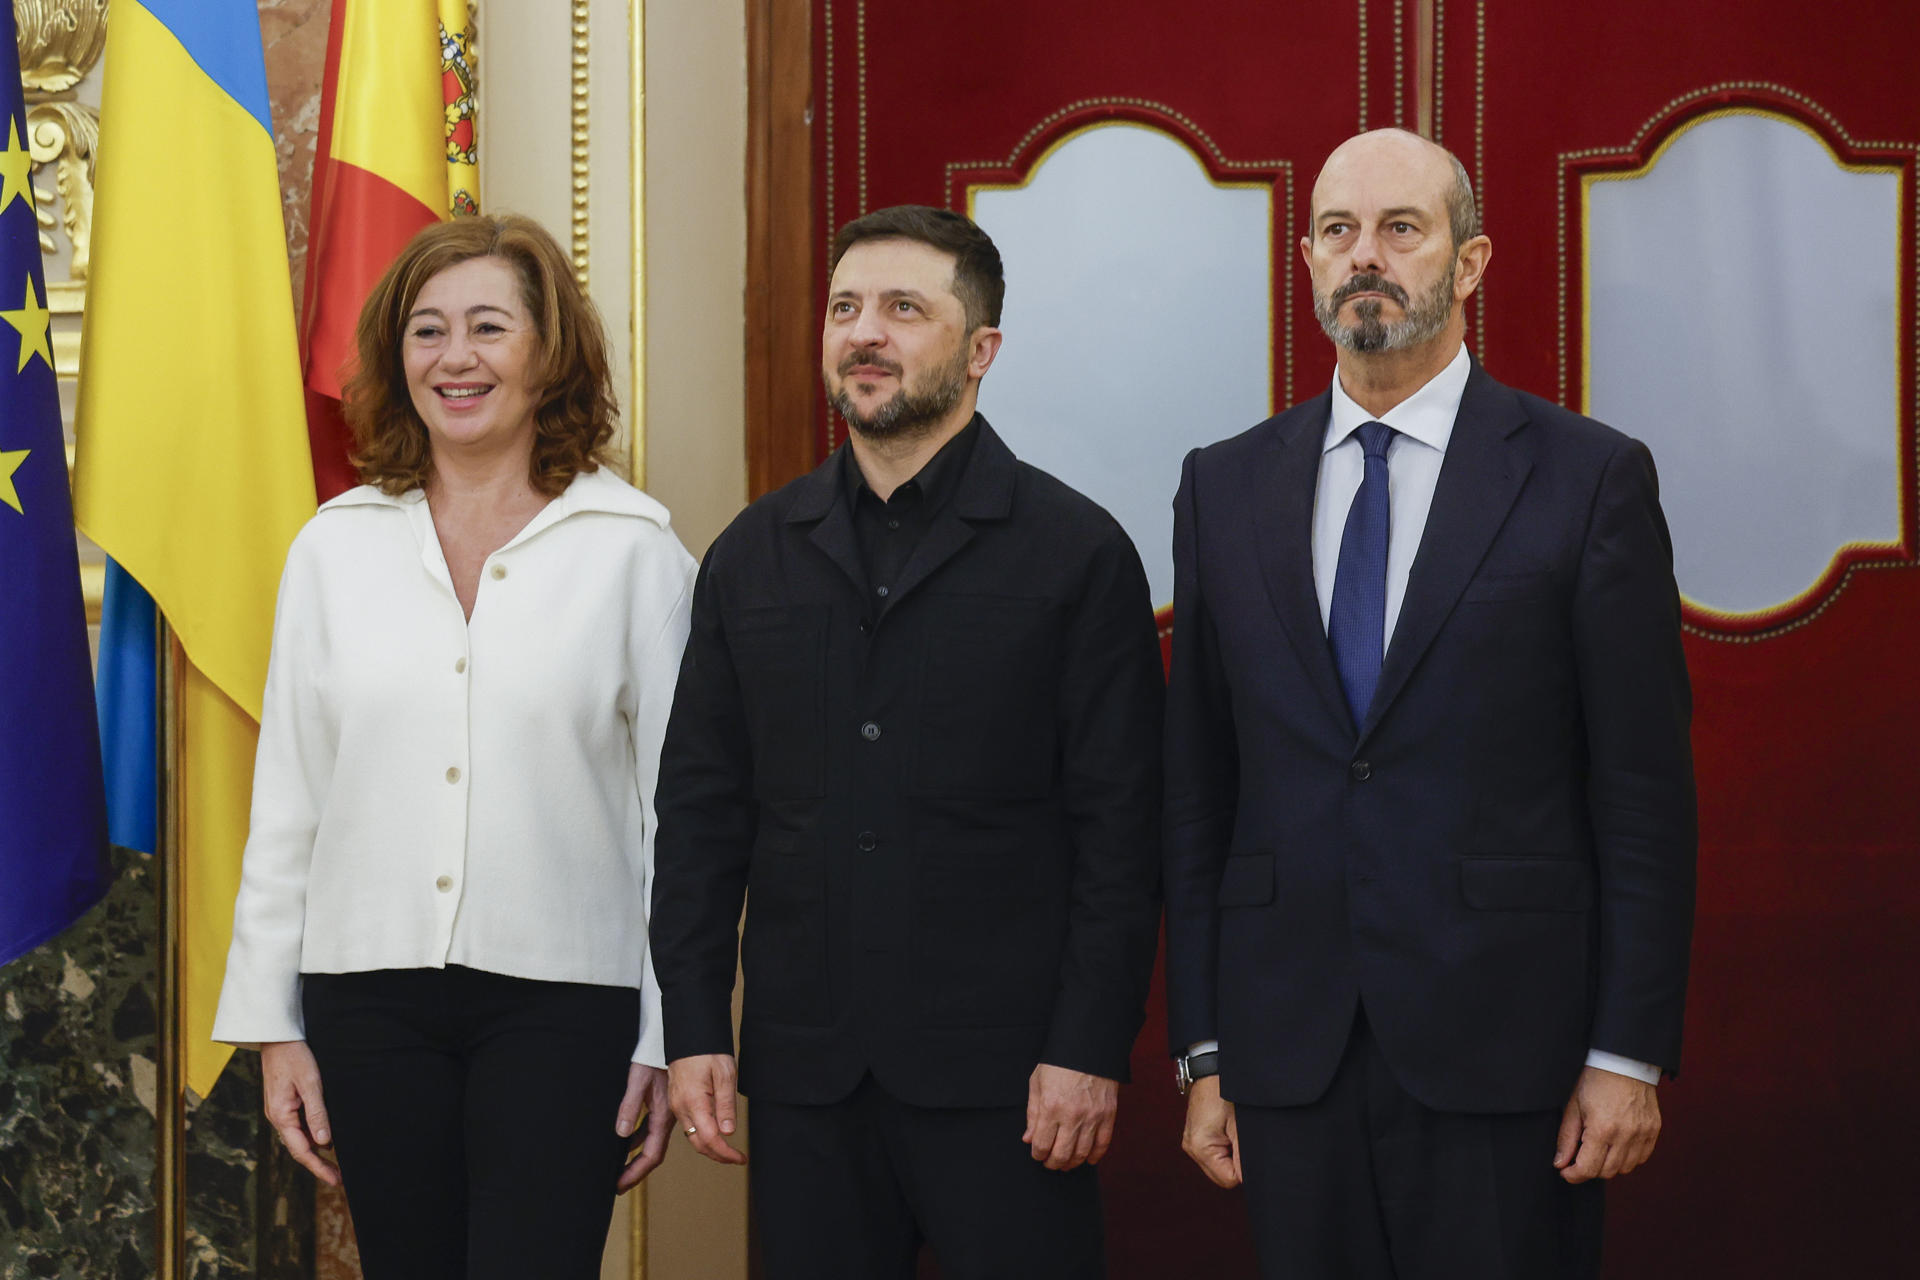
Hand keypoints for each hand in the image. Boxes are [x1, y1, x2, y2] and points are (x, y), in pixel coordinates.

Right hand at [260, 1040, 340, 1185]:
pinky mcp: (285, 1103)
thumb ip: (317, 1112)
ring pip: (300, 1137)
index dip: (318, 1167)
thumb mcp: (311, 1083)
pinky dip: (313, 1134)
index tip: (335, 1180)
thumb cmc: (295, 1056)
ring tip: (337, 1161)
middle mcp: (278, 1117)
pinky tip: (327, 1137)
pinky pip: (299, 1125)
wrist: (278, 1037)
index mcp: (281, 1116)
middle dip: (318, 1164)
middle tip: (339, 1177)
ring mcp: (280, 1111)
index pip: (301, 1150)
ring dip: (317, 1150)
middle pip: (300, 1148)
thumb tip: (324, 1141)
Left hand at [614, 1063, 672, 1190]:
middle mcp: (666, 1118)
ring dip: (636, 1158)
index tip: (620, 1186)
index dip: (636, 1173)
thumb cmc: (653, 1056)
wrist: (667, 1040)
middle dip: (635, 1172)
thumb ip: (630, 1106)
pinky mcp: (661, 1105)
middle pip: (653, 1154)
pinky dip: (638, 1141)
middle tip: (618, 1185)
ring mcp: (665, 1112)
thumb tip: (622, 1133)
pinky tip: (627, 1142)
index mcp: (663, 1115)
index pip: (651, 1154)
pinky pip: (649, 1129)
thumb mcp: (638, 1080)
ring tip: (619, 1168)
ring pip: (652, 1143)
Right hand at [668, 1053, 745, 1165]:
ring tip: (728, 1151)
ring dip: (710, 1148)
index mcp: (693, 1102)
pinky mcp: (676, 1103)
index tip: (740, 1158)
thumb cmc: (706, 1050)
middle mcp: (681, 1108)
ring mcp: (676, 1106)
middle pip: (699, 1144)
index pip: (710, 1138)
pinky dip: (702, 1137)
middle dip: (718, 1156)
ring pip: (692, 1138)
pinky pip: (689, 1127)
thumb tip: (728, 1132)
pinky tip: (714, 1135)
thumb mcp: (725, 1074)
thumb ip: (726, 1104)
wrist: (689, 1035)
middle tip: (737, 1159)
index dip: (726, 1153)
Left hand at [1023, 1064, 1118, 1170]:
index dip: (1037, 1154)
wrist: (1089, 1047)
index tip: (1037, 1154)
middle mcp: (1072, 1115)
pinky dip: (1094, 1156)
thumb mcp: (1037, 1083)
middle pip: (1061, 1154)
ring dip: (1072, 1163)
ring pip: (1082, 1153)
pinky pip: (1102, 1144)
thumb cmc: (1059, 1063)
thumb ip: (1033, 1113)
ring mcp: (1092, 1116)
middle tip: (1050, 1163)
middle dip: (1053, 1163)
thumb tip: (1028, 1139)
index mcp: (1051, 1106)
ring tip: (1066, 1163)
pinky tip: (1088, 1159)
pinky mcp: (1108, 1115)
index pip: (1042, 1144)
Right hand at [1180, 1074, 1241, 1187]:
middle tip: (1241, 1137)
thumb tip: (1251, 1180)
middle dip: (1236, 1162)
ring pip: (1218, 1167)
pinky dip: (1224, 1148)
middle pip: (1222, 1176)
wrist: (1211, 1071)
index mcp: (1200, 1147)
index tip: (1247, 1146)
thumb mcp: (1241, 1126)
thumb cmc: (1226, 1092)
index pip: (1229, 1179)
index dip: (1244, 1168)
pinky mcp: (1194, 1138)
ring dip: (1230, 1155)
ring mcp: (1191, 1143)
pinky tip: (1227, 1131)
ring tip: (1233, 1131)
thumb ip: (1244, 1158)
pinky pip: (1213, 1155)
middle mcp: (1191, 1149)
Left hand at [1554, 1065, 1661, 1182]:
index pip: (1588, 1168)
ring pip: (1625, 1168)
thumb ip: (1566, 1137)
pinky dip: (1628, 1158)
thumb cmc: (1594, 1080)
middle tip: (1580, 1157)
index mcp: (1602, 1129)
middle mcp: (1626, 1135)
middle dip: (1589, 1169)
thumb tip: (1560, 1163)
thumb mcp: (1573, 1106)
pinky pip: (1641, 1158)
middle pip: (1606, 1172)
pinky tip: (1616, 1145)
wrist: (1623, 1061)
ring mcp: (1643, 1134)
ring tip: (1598, 1149)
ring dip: (1609, 1165)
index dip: (1573, 1175)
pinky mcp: (1654, 1130)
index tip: (1566, 1172)